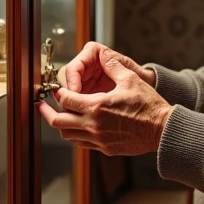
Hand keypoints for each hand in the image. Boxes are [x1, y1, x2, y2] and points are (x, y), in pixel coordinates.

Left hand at [38, 47, 171, 156]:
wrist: (162, 131)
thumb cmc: (149, 106)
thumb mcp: (130, 80)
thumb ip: (112, 67)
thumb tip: (102, 55)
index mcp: (97, 106)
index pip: (66, 99)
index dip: (58, 93)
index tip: (56, 90)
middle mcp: (93, 125)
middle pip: (59, 121)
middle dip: (47, 113)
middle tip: (41, 106)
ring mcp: (98, 139)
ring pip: (68, 135)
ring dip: (60, 125)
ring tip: (58, 116)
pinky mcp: (105, 148)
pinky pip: (82, 143)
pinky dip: (75, 134)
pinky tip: (78, 127)